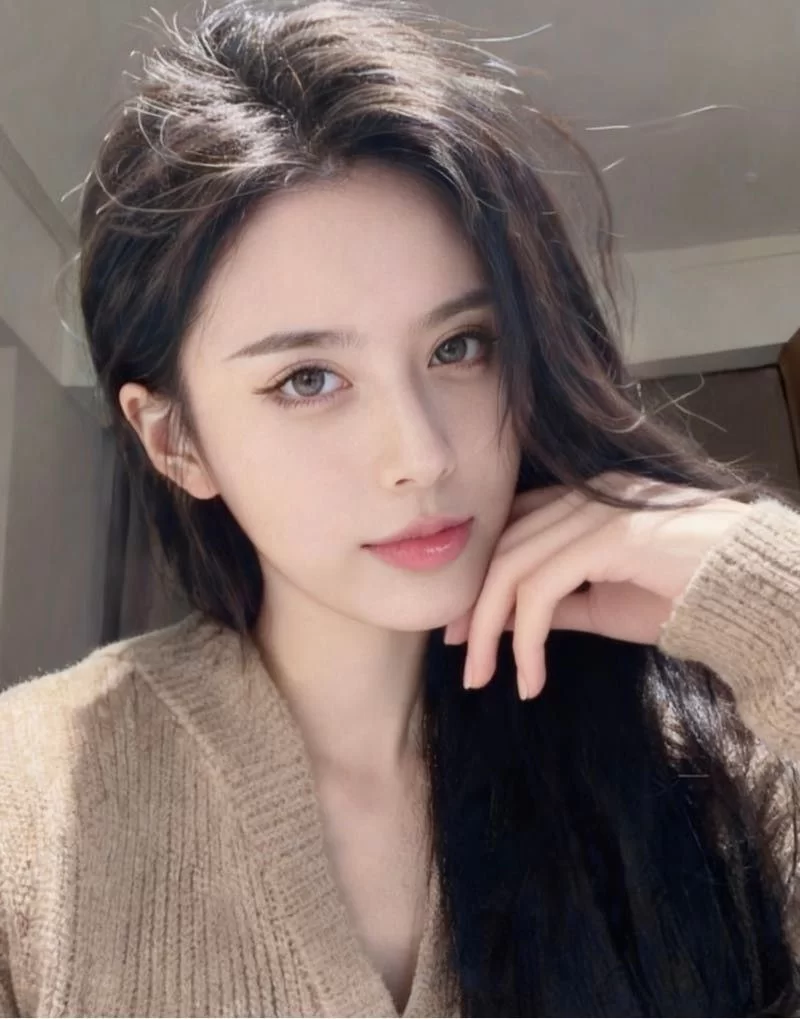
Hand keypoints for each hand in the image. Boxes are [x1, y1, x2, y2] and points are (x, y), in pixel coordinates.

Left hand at [442, 471, 753, 698]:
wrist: (751, 594)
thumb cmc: (685, 596)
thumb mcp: (603, 605)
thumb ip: (554, 605)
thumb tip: (502, 622)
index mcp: (582, 502)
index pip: (511, 532)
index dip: (478, 580)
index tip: (460, 631)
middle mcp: (584, 496)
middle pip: (504, 550)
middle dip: (473, 609)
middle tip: (464, 662)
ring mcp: (597, 510)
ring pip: (513, 568)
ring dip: (490, 630)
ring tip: (484, 679)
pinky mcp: (610, 536)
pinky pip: (542, 589)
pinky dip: (527, 639)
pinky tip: (531, 680)